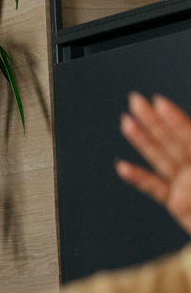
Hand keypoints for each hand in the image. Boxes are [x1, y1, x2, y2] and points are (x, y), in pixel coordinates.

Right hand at [117, 92, 190, 233]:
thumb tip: (179, 143)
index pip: (190, 136)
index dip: (174, 119)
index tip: (158, 102)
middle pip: (172, 141)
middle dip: (153, 120)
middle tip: (136, 100)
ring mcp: (186, 187)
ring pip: (161, 159)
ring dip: (143, 141)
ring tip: (127, 123)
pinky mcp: (177, 204)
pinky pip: (155, 189)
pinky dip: (138, 178)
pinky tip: (122, 167)